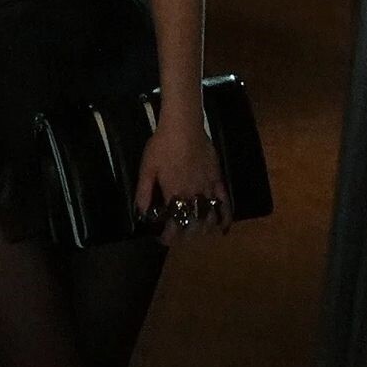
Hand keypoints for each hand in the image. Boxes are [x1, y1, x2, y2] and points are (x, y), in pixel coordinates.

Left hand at [134, 112, 230, 245]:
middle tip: (178, 236)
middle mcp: (193, 195)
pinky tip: (223, 226)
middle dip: (186, 235)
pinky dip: (225, 215)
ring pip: (209, 216)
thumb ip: (144, 192)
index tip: (163, 240)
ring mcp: (207, 187)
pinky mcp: (217, 178)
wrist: (183, 126)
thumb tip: (141, 213)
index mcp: (174, 194)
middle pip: (193, 223)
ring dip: (204, 229)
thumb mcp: (147, 168)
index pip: (174, 224)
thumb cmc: (162, 146)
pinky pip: (224, 200)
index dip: (170, 237)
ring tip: (197, 234)